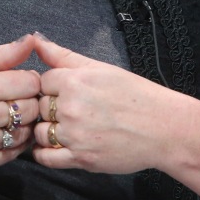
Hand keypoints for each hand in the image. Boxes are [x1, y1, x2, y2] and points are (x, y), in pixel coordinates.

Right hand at [0, 38, 41, 175]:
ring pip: (25, 133)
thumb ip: (1, 54)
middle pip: (32, 110)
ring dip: (24, 125)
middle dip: (30, 102)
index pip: (31, 84)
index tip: (21, 82)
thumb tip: (31, 41)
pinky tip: (5, 133)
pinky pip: (12, 154)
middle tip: (17, 100)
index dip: (30, 81)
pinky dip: (15, 144)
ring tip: (11, 117)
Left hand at [29, 33, 175, 173]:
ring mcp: (75, 136)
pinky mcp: (80, 159)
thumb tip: (35, 40)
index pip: (42, 81)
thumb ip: (64, 56)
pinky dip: (44, 153)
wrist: (164, 128)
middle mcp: (71, 108)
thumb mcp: (100, 68)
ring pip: (40, 132)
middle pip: (40, 106)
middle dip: (50, 108)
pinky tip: (54, 146)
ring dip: (47, 130)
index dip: (52, 86)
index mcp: (75, 82)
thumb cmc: (135, 95)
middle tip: (69, 109)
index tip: (64, 91)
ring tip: (64, 128)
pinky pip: (46, 158)